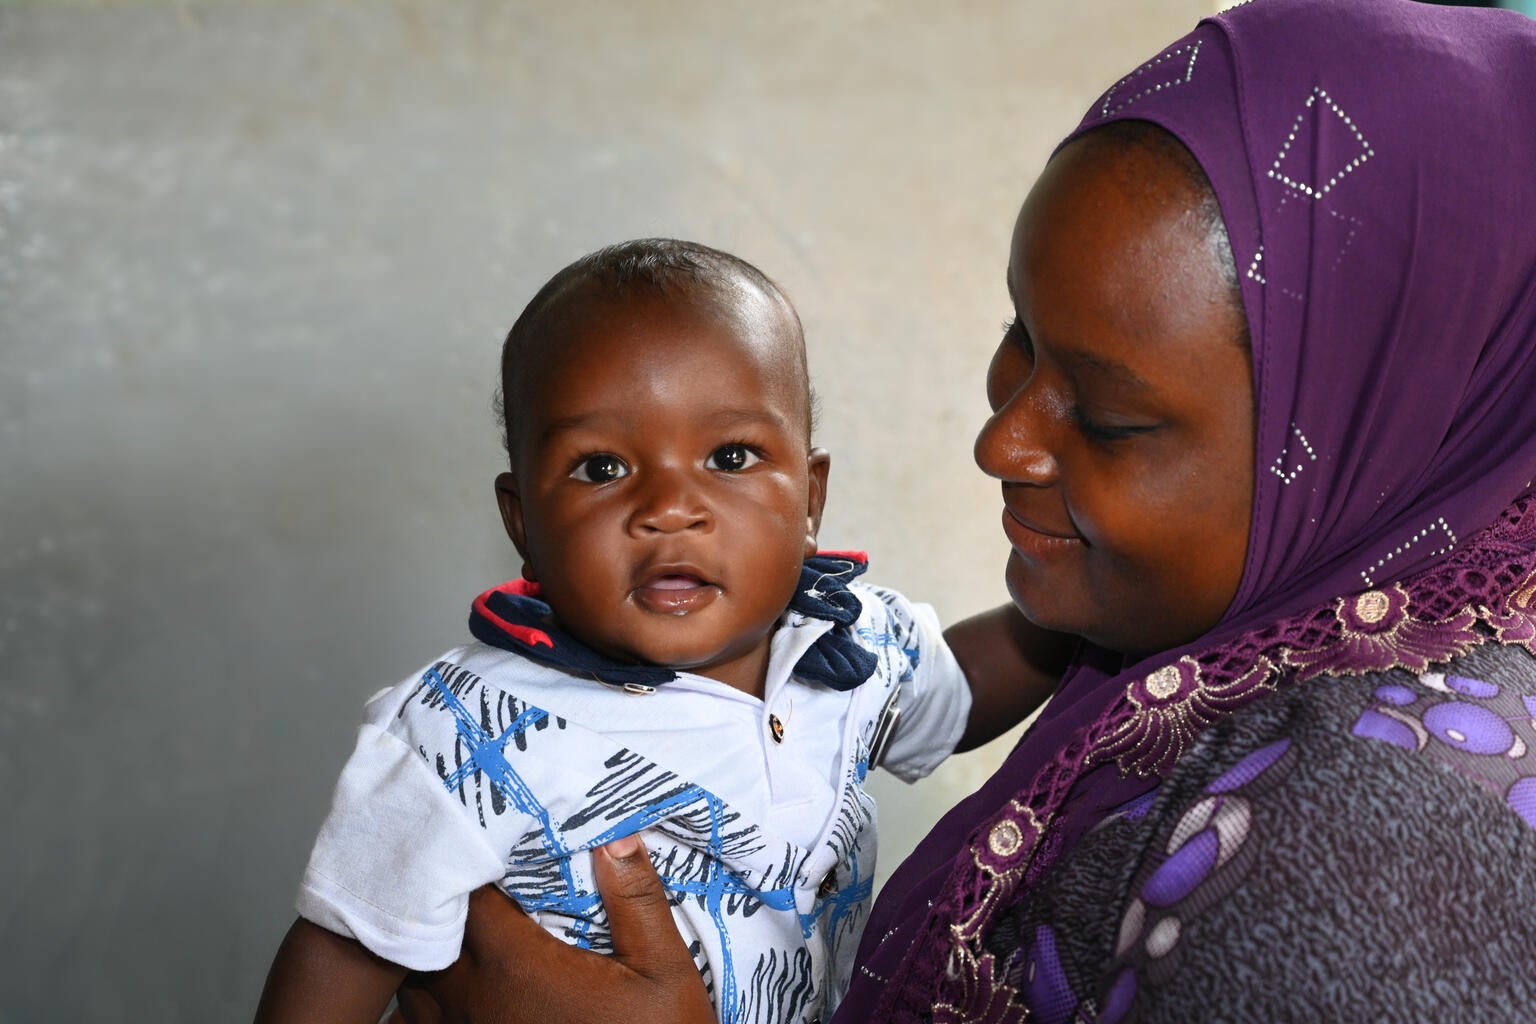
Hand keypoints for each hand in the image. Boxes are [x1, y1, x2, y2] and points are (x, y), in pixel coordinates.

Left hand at [394, 836, 714, 1023]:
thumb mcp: (665, 974)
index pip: (465, 891)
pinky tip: (454, 990)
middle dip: (442, 901)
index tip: (487, 835)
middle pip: (424, 931)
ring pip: (409, 981)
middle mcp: (471, 1000)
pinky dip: (421, 1004)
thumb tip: (616, 836)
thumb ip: (637, 901)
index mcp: (515, 965)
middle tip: (469, 874)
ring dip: (426, 951)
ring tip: (456, 929)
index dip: (470, 857)